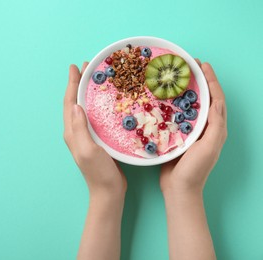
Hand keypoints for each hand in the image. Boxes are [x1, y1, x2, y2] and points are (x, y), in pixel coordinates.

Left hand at [64, 63, 125, 259]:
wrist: (108, 191)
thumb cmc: (99, 173)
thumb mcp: (88, 150)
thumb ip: (80, 128)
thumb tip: (75, 105)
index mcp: (72, 132)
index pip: (70, 103)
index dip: (72, 84)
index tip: (75, 67)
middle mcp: (76, 131)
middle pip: (75, 102)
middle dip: (78, 83)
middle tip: (87, 67)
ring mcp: (86, 135)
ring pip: (84, 107)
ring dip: (87, 91)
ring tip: (94, 78)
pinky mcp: (96, 138)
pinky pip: (94, 116)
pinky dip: (97, 103)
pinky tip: (105, 100)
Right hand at [160, 61, 227, 194]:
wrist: (179, 189)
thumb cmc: (195, 171)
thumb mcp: (208, 147)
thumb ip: (214, 126)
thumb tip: (216, 102)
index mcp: (216, 129)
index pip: (216, 99)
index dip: (211, 81)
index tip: (202, 65)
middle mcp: (206, 128)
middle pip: (205, 99)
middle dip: (200, 81)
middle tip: (189, 66)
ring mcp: (192, 132)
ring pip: (191, 106)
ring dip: (186, 90)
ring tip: (178, 78)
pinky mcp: (179, 136)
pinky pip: (178, 116)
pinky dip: (174, 104)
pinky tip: (165, 98)